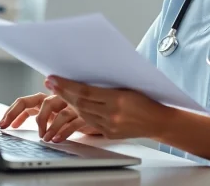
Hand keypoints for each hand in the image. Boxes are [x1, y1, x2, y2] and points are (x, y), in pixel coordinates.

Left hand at [0, 93, 101, 142]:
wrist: (102, 110)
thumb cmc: (74, 112)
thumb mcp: (54, 112)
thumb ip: (40, 113)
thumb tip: (17, 118)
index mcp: (47, 98)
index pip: (25, 102)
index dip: (12, 112)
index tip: (3, 123)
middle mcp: (56, 99)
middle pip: (35, 103)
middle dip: (18, 113)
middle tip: (9, 126)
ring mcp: (69, 105)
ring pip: (54, 111)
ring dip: (46, 127)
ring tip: (43, 138)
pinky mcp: (83, 114)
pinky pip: (71, 121)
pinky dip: (63, 131)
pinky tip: (57, 139)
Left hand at [45, 76, 170, 139]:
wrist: (159, 121)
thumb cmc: (147, 99)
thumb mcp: (128, 87)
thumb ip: (107, 85)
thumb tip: (84, 76)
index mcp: (118, 99)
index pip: (85, 91)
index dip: (66, 85)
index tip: (53, 79)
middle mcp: (113, 114)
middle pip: (80, 103)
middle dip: (63, 92)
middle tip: (50, 82)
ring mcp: (110, 126)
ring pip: (82, 114)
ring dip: (68, 103)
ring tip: (58, 92)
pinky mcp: (110, 134)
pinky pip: (90, 123)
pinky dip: (80, 113)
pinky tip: (73, 106)